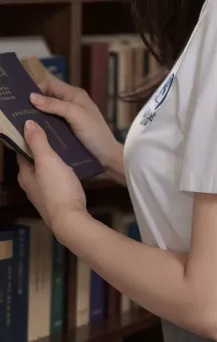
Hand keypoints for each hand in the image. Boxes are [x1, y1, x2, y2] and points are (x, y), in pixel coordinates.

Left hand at [17, 120, 87, 235]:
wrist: (71, 219)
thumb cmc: (57, 189)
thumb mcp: (47, 161)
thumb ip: (37, 142)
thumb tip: (27, 123)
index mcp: (25, 174)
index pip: (21, 150)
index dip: (26, 136)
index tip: (34, 122)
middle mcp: (31, 184)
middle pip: (33, 160)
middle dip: (40, 146)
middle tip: (51, 129)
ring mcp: (44, 192)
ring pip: (44, 169)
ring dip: (51, 157)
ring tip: (63, 143)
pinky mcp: (57, 197)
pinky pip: (55, 177)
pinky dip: (59, 168)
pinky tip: (70, 163)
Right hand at [29, 75, 123, 181]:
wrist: (106, 155)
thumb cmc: (94, 132)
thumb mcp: (75, 115)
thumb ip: (55, 105)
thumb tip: (31, 96)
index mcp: (74, 95)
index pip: (51, 84)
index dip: (37, 89)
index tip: (21, 100)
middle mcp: (71, 103)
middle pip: (49, 97)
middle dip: (35, 103)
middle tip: (17, 113)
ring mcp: (70, 116)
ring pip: (49, 111)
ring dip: (38, 115)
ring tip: (22, 123)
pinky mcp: (68, 129)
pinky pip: (52, 123)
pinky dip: (43, 125)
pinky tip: (34, 132)